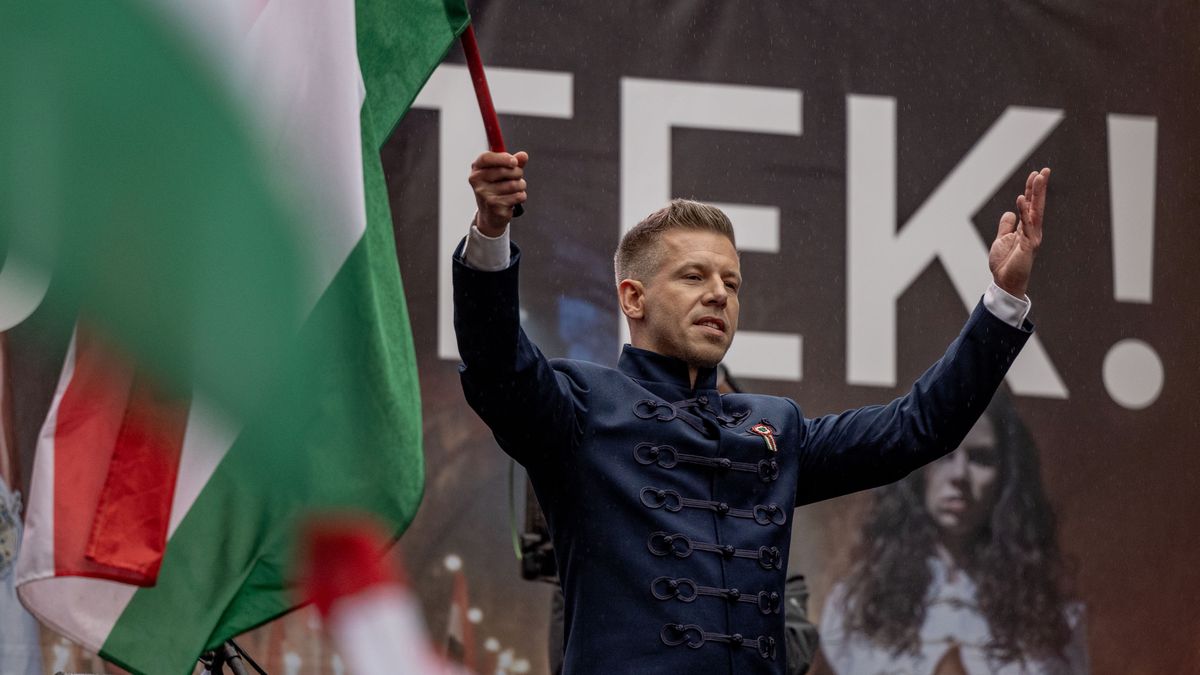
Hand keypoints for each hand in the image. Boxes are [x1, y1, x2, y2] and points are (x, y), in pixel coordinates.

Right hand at [469, 151, 527, 236]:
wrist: (490, 215)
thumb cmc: (496, 189)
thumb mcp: (503, 173)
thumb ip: (513, 162)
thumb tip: (523, 156)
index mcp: (477, 170)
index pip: (487, 158)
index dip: (503, 158)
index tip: (515, 162)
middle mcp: (477, 182)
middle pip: (504, 171)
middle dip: (517, 173)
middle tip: (517, 177)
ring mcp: (485, 195)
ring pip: (514, 184)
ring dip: (521, 186)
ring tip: (516, 189)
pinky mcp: (495, 206)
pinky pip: (518, 196)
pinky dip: (521, 196)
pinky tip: (514, 199)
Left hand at [989, 167, 1049, 298]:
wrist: (1004, 282)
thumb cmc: (1005, 263)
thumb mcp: (1002, 239)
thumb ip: (1006, 226)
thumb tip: (1009, 213)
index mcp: (1026, 228)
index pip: (1030, 205)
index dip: (1032, 190)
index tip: (1035, 174)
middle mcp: (1032, 231)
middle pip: (1036, 205)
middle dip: (1040, 188)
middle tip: (1045, 170)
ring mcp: (1032, 237)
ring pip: (1035, 211)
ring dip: (1036, 194)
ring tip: (1038, 177)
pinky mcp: (1028, 245)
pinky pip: (1026, 225)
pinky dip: (1023, 212)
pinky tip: (1021, 199)